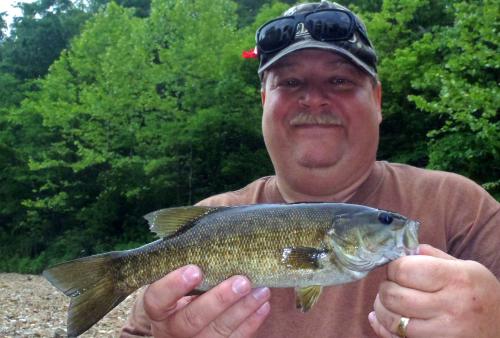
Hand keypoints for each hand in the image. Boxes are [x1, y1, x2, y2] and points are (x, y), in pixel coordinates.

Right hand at [143, 265, 270, 337]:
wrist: (179, 321)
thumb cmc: (180, 288)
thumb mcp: (172, 276)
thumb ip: (185, 258)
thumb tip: (205, 223)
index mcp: (157, 308)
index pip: (157, 299)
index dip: (174, 286)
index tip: (195, 269)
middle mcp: (172, 329)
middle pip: (192, 319)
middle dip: (219, 300)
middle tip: (241, 281)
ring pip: (218, 331)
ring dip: (243, 310)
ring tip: (261, 290)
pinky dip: (251, 323)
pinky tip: (262, 305)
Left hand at [368, 244, 499, 337]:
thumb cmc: (482, 296)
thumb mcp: (467, 269)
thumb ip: (435, 257)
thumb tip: (407, 249)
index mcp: (456, 279)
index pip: (404, 270)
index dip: (393, 268)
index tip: (396, 269)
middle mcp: (450, 307)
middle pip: (393, 295)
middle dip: (384, 287)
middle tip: (390, 286)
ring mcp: (443, 333)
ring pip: (392, 319)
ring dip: (382, 308)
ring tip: (388, 302)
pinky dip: (384, 328)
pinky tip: (385, 320)